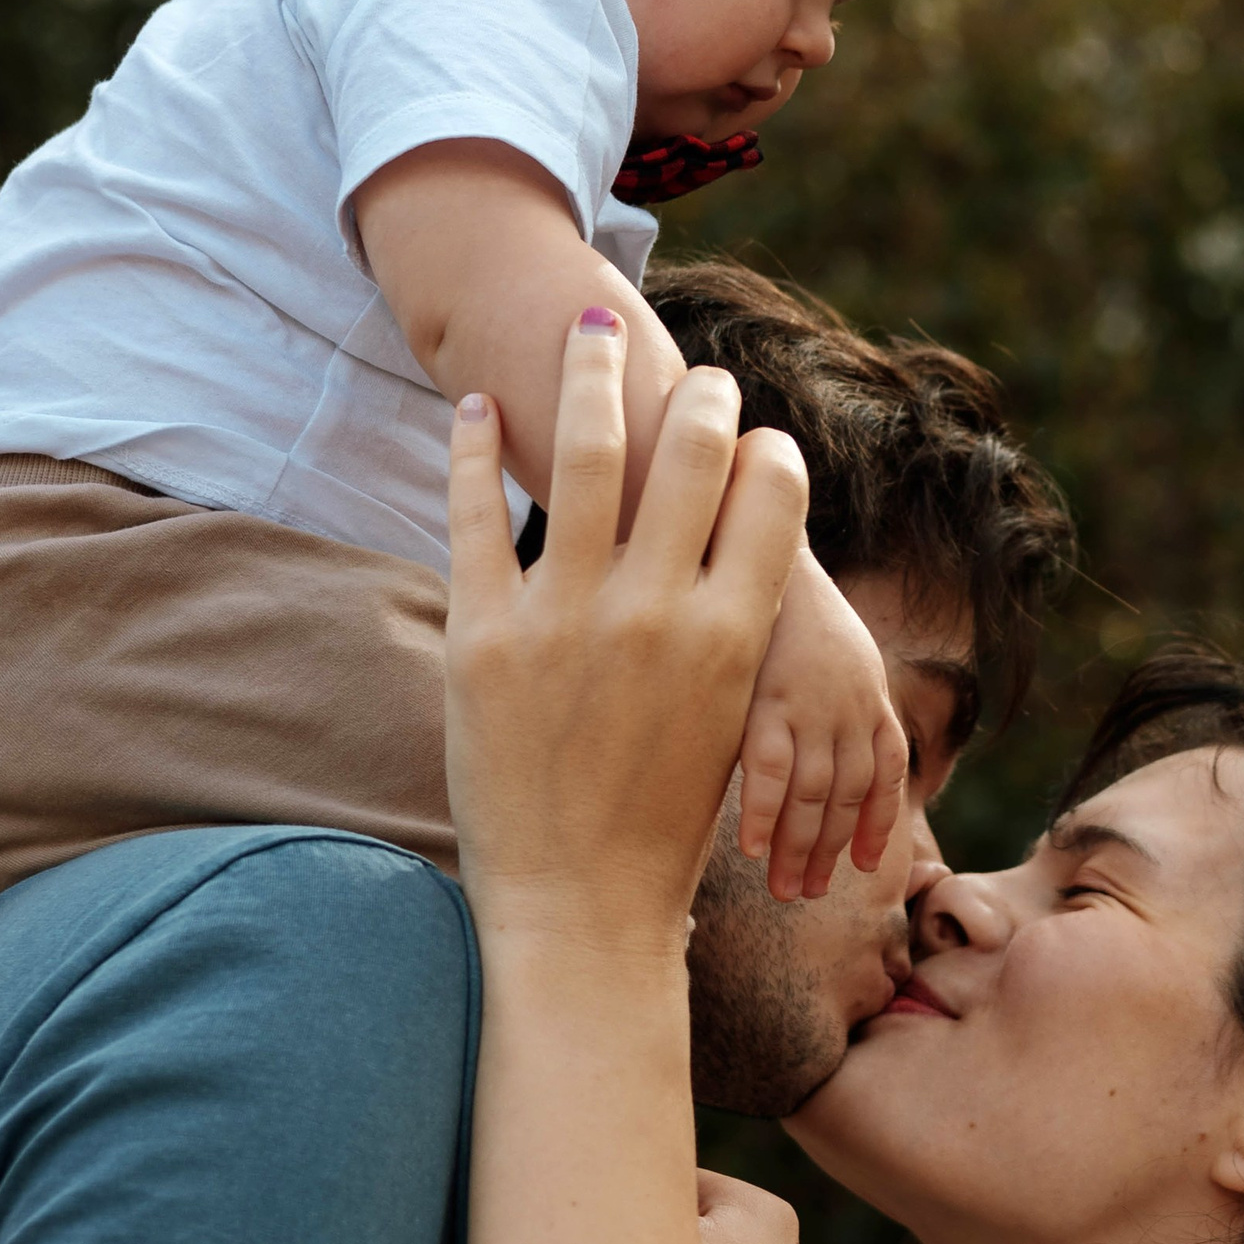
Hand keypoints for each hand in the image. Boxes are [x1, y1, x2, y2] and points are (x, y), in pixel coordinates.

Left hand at [444, 314, 805, 949]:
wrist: (581, 912)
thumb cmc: (665, 825)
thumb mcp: (727, 720)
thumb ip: (730, 627)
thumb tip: (737, 548)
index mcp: (731, 635)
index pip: (768, 492)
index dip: (765, 447)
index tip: (751, 430)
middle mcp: (657, 614)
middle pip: (689, 454)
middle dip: (694, 396)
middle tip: (684, 369)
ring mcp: (566, 620)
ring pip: (584, 455)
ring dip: (587, 376)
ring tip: (583, 332)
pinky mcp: (484, 636)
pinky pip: (474, 515)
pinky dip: (475, 451)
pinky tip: (476, 410)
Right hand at [737, 548, 908, 903]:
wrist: (757, 545)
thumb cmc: (785, 601)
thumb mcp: (836, 648)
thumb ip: (837, 700)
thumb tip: (823, 749)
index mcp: (870, 695)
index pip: (887, 774)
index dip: (878, 823)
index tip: (867, 866)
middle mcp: (849, 707)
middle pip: (846, 797)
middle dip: (830, 852)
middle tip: (809, 894)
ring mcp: (809, 705)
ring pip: (812, 797)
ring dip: (800, 850)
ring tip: (786, 890)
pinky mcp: (764, 697)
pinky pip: (769, 772)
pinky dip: (764, 815)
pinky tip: (752, 850)